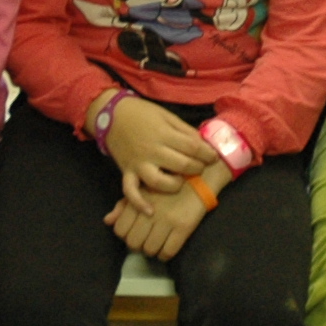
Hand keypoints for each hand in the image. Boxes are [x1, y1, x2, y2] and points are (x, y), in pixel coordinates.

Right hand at [104, 95, 214, 212]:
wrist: (112, 115)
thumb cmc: (142, 114)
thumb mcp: (167, 116)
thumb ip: (185, 131)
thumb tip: (203, 145)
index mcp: (164, 134)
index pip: (193, 148)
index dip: (207, 154)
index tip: (213, 156)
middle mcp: (152, 151)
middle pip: (182, 165)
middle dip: (197, 168)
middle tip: (201, 167)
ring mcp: (139, 164)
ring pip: (160, 182)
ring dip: (175, 185)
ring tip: (181, 180)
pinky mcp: (127, 172)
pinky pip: (130, 191)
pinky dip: (139, 203)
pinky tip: (150, 211)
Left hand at [107, 181, 208, 260]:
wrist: (199, 175)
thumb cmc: (168, 181)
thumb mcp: (143, 188)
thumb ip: (123, 205)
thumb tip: (108, 221)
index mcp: (138, 200)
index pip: (120, 229)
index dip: (125, 235)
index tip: (134, 233)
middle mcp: (150, 211)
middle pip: (133, 243)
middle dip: (137, 245)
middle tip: (145, 240)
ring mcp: (167, 220)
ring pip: (149, 250)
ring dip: (152, 250)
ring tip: (157, 244)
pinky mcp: (184, 227)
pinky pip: (168, 251)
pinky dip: (165, 255)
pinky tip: (167, 248)